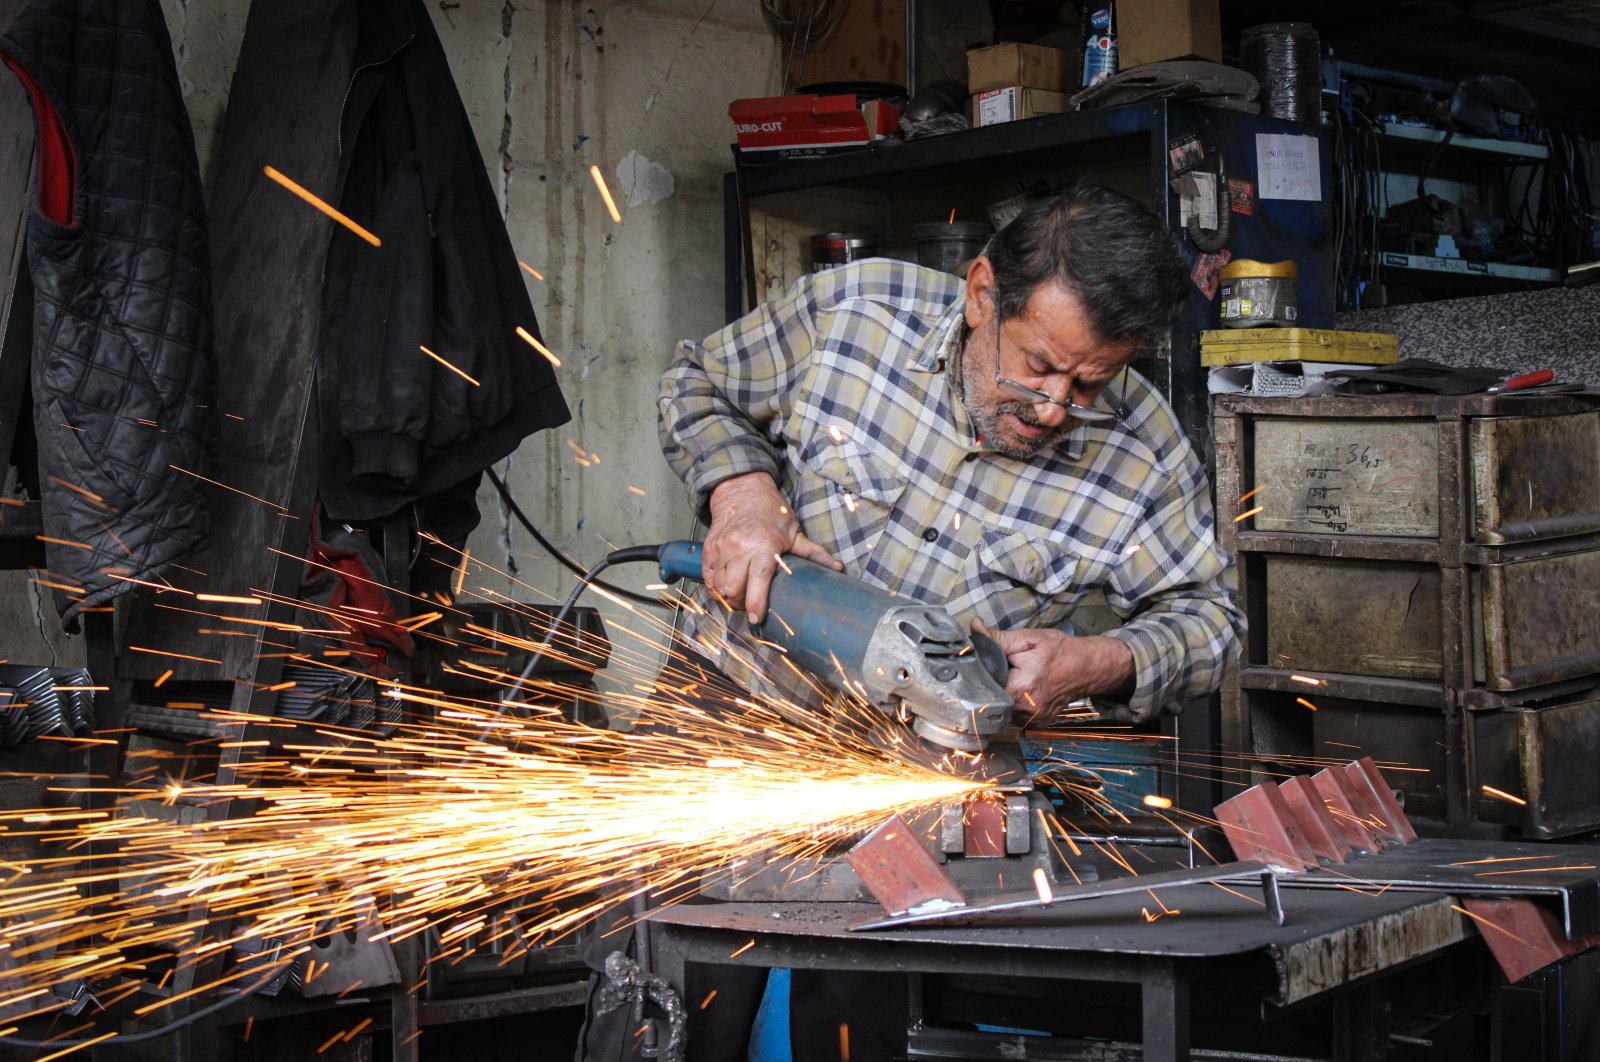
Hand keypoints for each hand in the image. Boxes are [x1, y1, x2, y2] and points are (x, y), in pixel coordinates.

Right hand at [703, 472, 840, 622]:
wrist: (740, 491)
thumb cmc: (770, 513)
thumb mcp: (794, 532)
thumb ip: (814, 553)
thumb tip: (837, 568)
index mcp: (763, 544)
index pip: (758, 577)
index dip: (756, 601)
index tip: (757, 618)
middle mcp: (739, 547)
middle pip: (733, 587)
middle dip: (741, 603)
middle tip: (751, 604)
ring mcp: (721, 548)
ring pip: (719, 586)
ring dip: (729, 597)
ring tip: (740, 596)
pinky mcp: (709, 549)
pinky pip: (708, 578)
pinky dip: (716, 587)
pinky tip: (727, 586)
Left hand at [972, 620, 1134, 728]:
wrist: (1089, 667)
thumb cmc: (1060, 650)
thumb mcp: (1028, 638)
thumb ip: (998, 637)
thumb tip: (975, 628)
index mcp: (1021, 688)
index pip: (984, 684)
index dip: (983, 672)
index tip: (989, 663)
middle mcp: (1026, 710)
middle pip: (992, 698)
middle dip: (994, 682)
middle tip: (1008, 668)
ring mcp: (1032, 720)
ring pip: (1002, 708)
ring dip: (1004, 694)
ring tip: (1018, 679)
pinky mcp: (1036, 724)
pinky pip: (1015, 714)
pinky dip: (1015, 702)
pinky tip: (1026, 690)